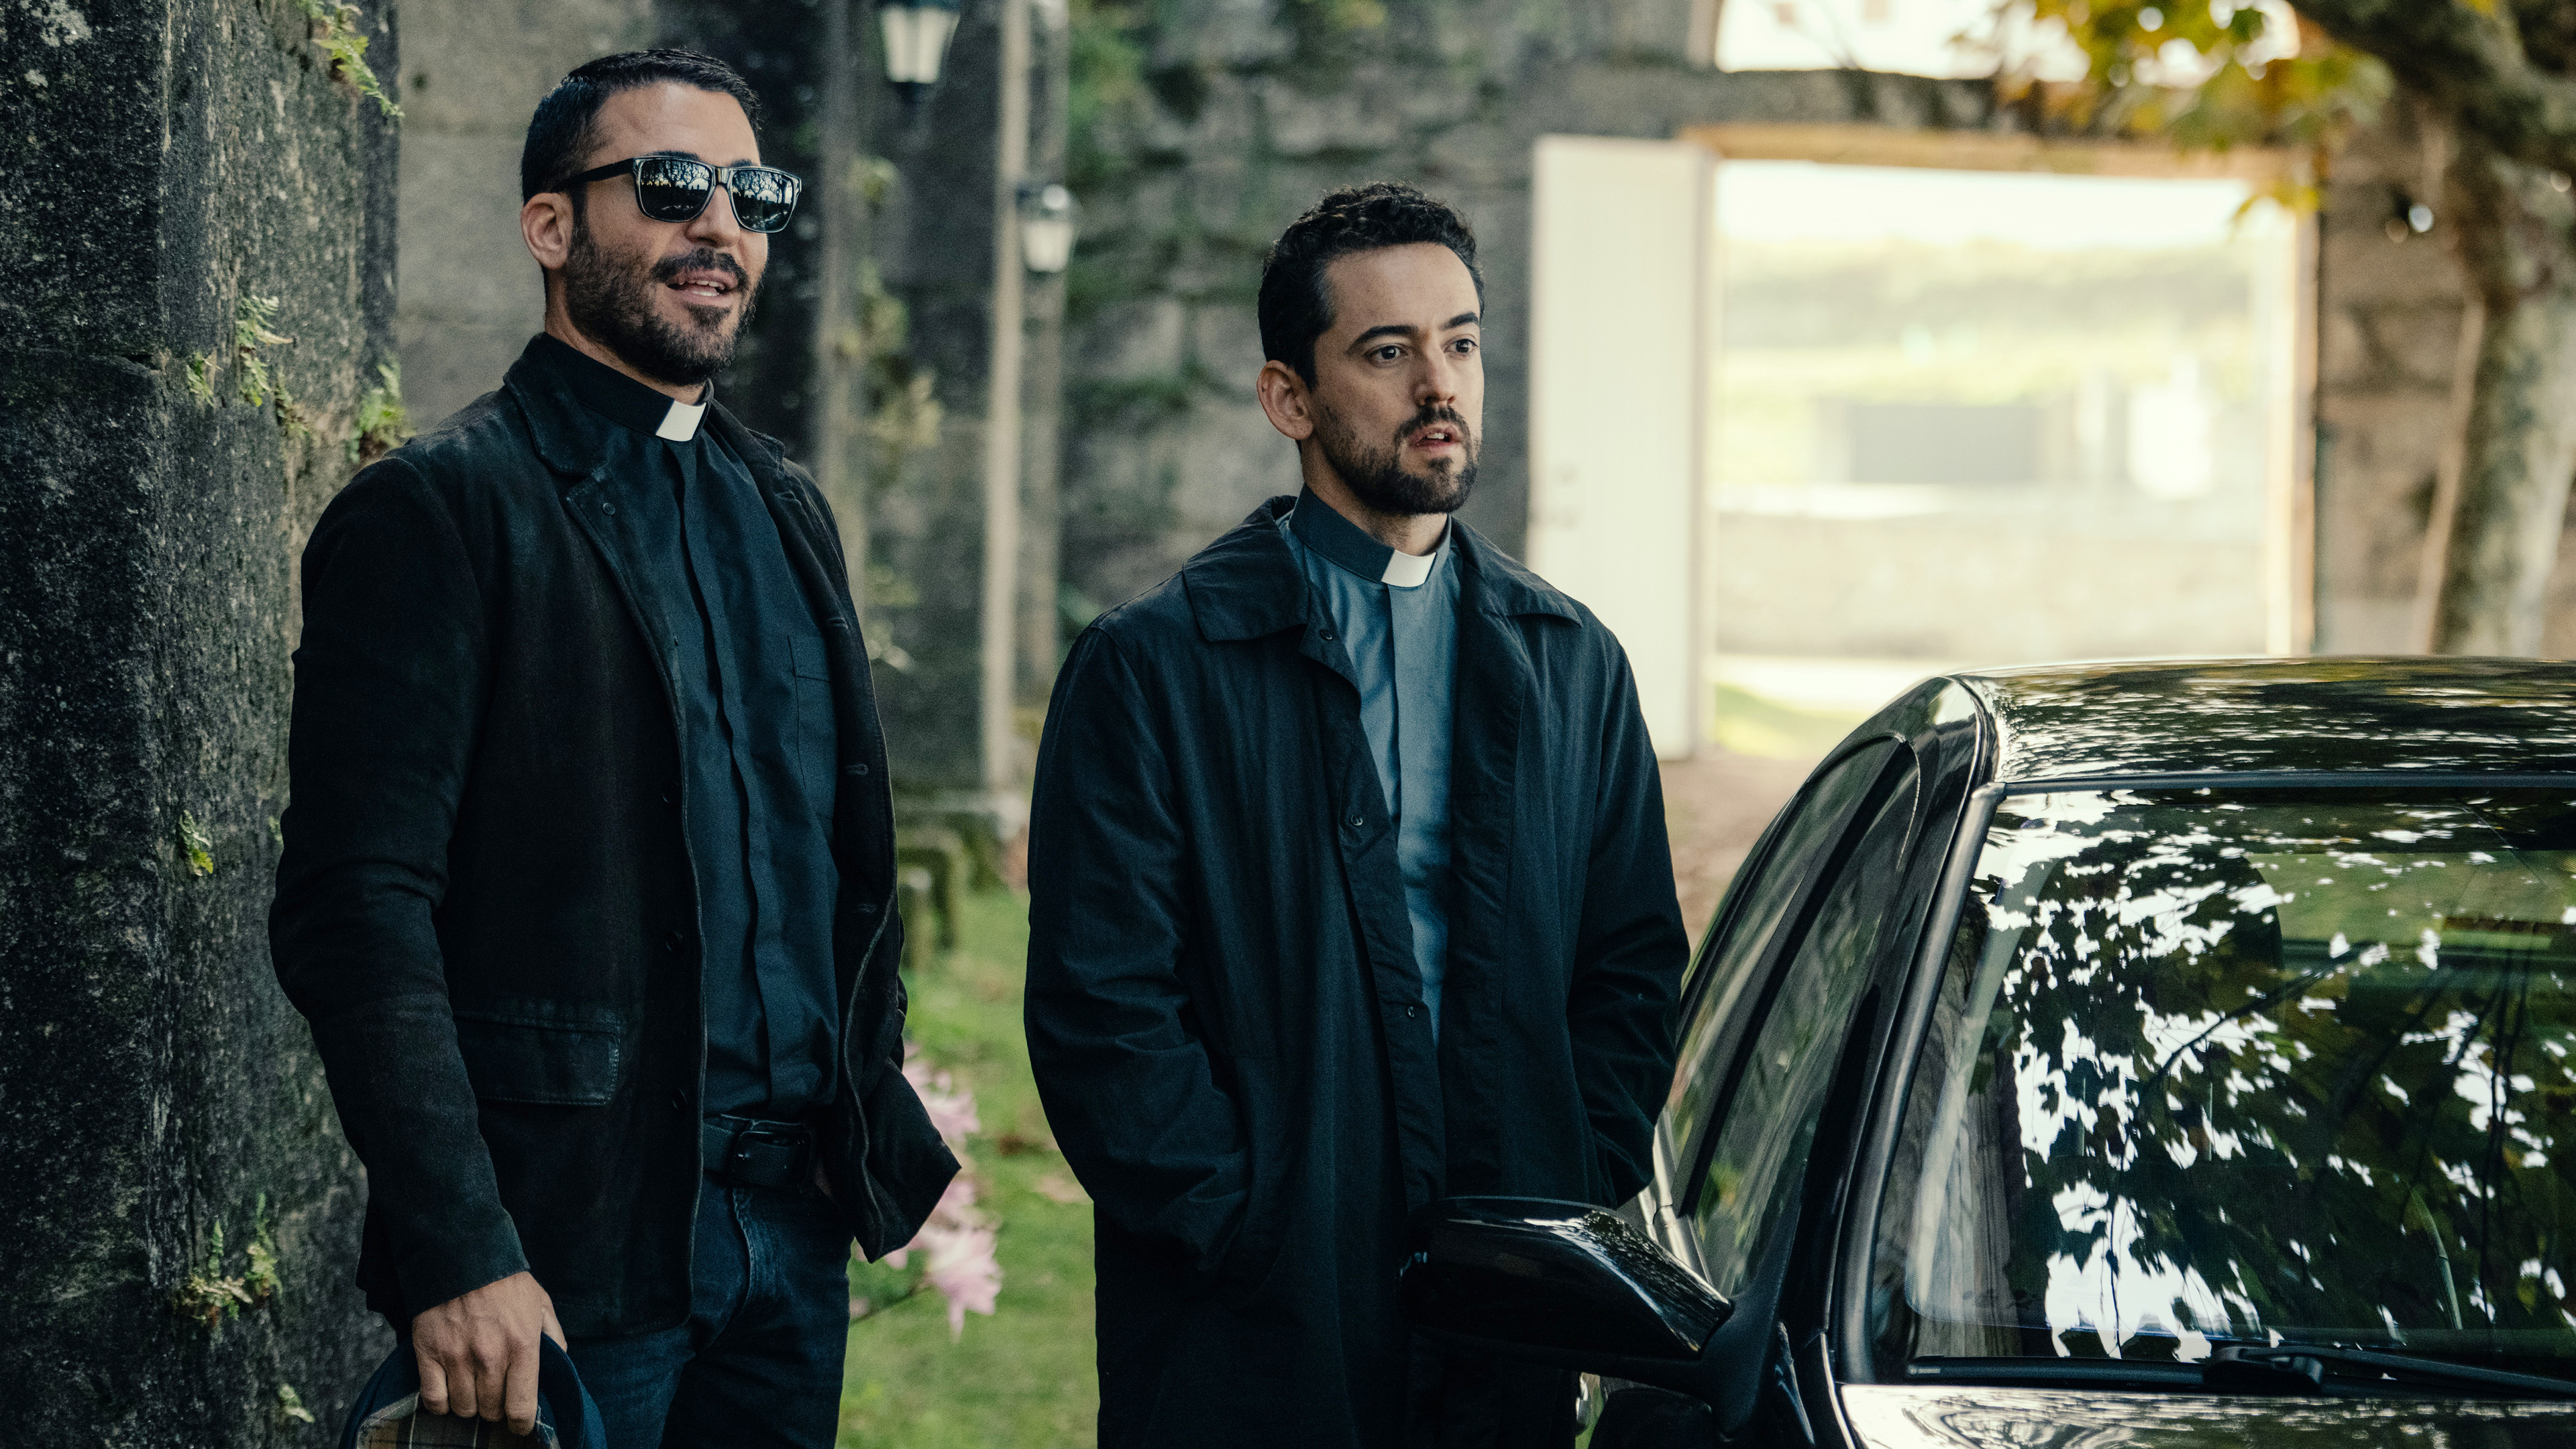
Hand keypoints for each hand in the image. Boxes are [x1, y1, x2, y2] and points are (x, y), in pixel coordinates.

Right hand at [410, 1271, 566, 1435]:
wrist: (461, 1255)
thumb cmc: (505, 1282)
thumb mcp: (541, 1304)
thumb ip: (553, 1337)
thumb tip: (560, 1364)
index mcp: (523, 1346)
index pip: (523, 1407)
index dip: (522, 1423)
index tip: (520, 1422)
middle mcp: (490, 1357)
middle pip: (491, 1411)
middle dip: (495, 1408)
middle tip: (495, 1395)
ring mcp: (457, 1357)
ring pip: (463, 1408)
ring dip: (469, 1404)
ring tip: (473, 1388)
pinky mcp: (429, 1354)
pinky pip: (433, 1400)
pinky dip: (441, 1403)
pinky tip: (449, 1390)